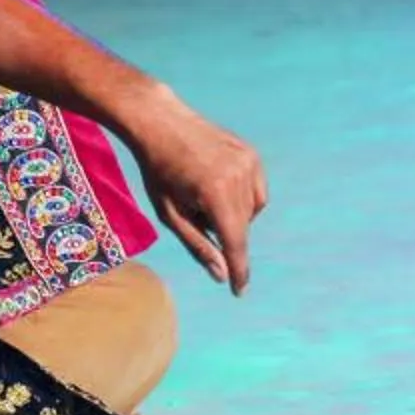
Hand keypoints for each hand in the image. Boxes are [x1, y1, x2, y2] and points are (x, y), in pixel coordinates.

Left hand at [127, 94, 268, 292]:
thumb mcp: (170, 214)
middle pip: (241, 227)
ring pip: (252, 212)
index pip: (234, 242)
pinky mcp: (252, 155)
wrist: (161, 122)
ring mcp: (248, 162)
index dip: (237, 270)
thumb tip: (221, 274)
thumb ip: (198, 245)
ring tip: (203, 193)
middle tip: (193, 209)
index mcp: (214, 192)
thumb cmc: (158, 172)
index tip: (239, 291)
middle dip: (223, 231)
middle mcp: (237, 176)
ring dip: (233, 215)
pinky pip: (256, 192)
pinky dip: (242, 199)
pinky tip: (216, 184)